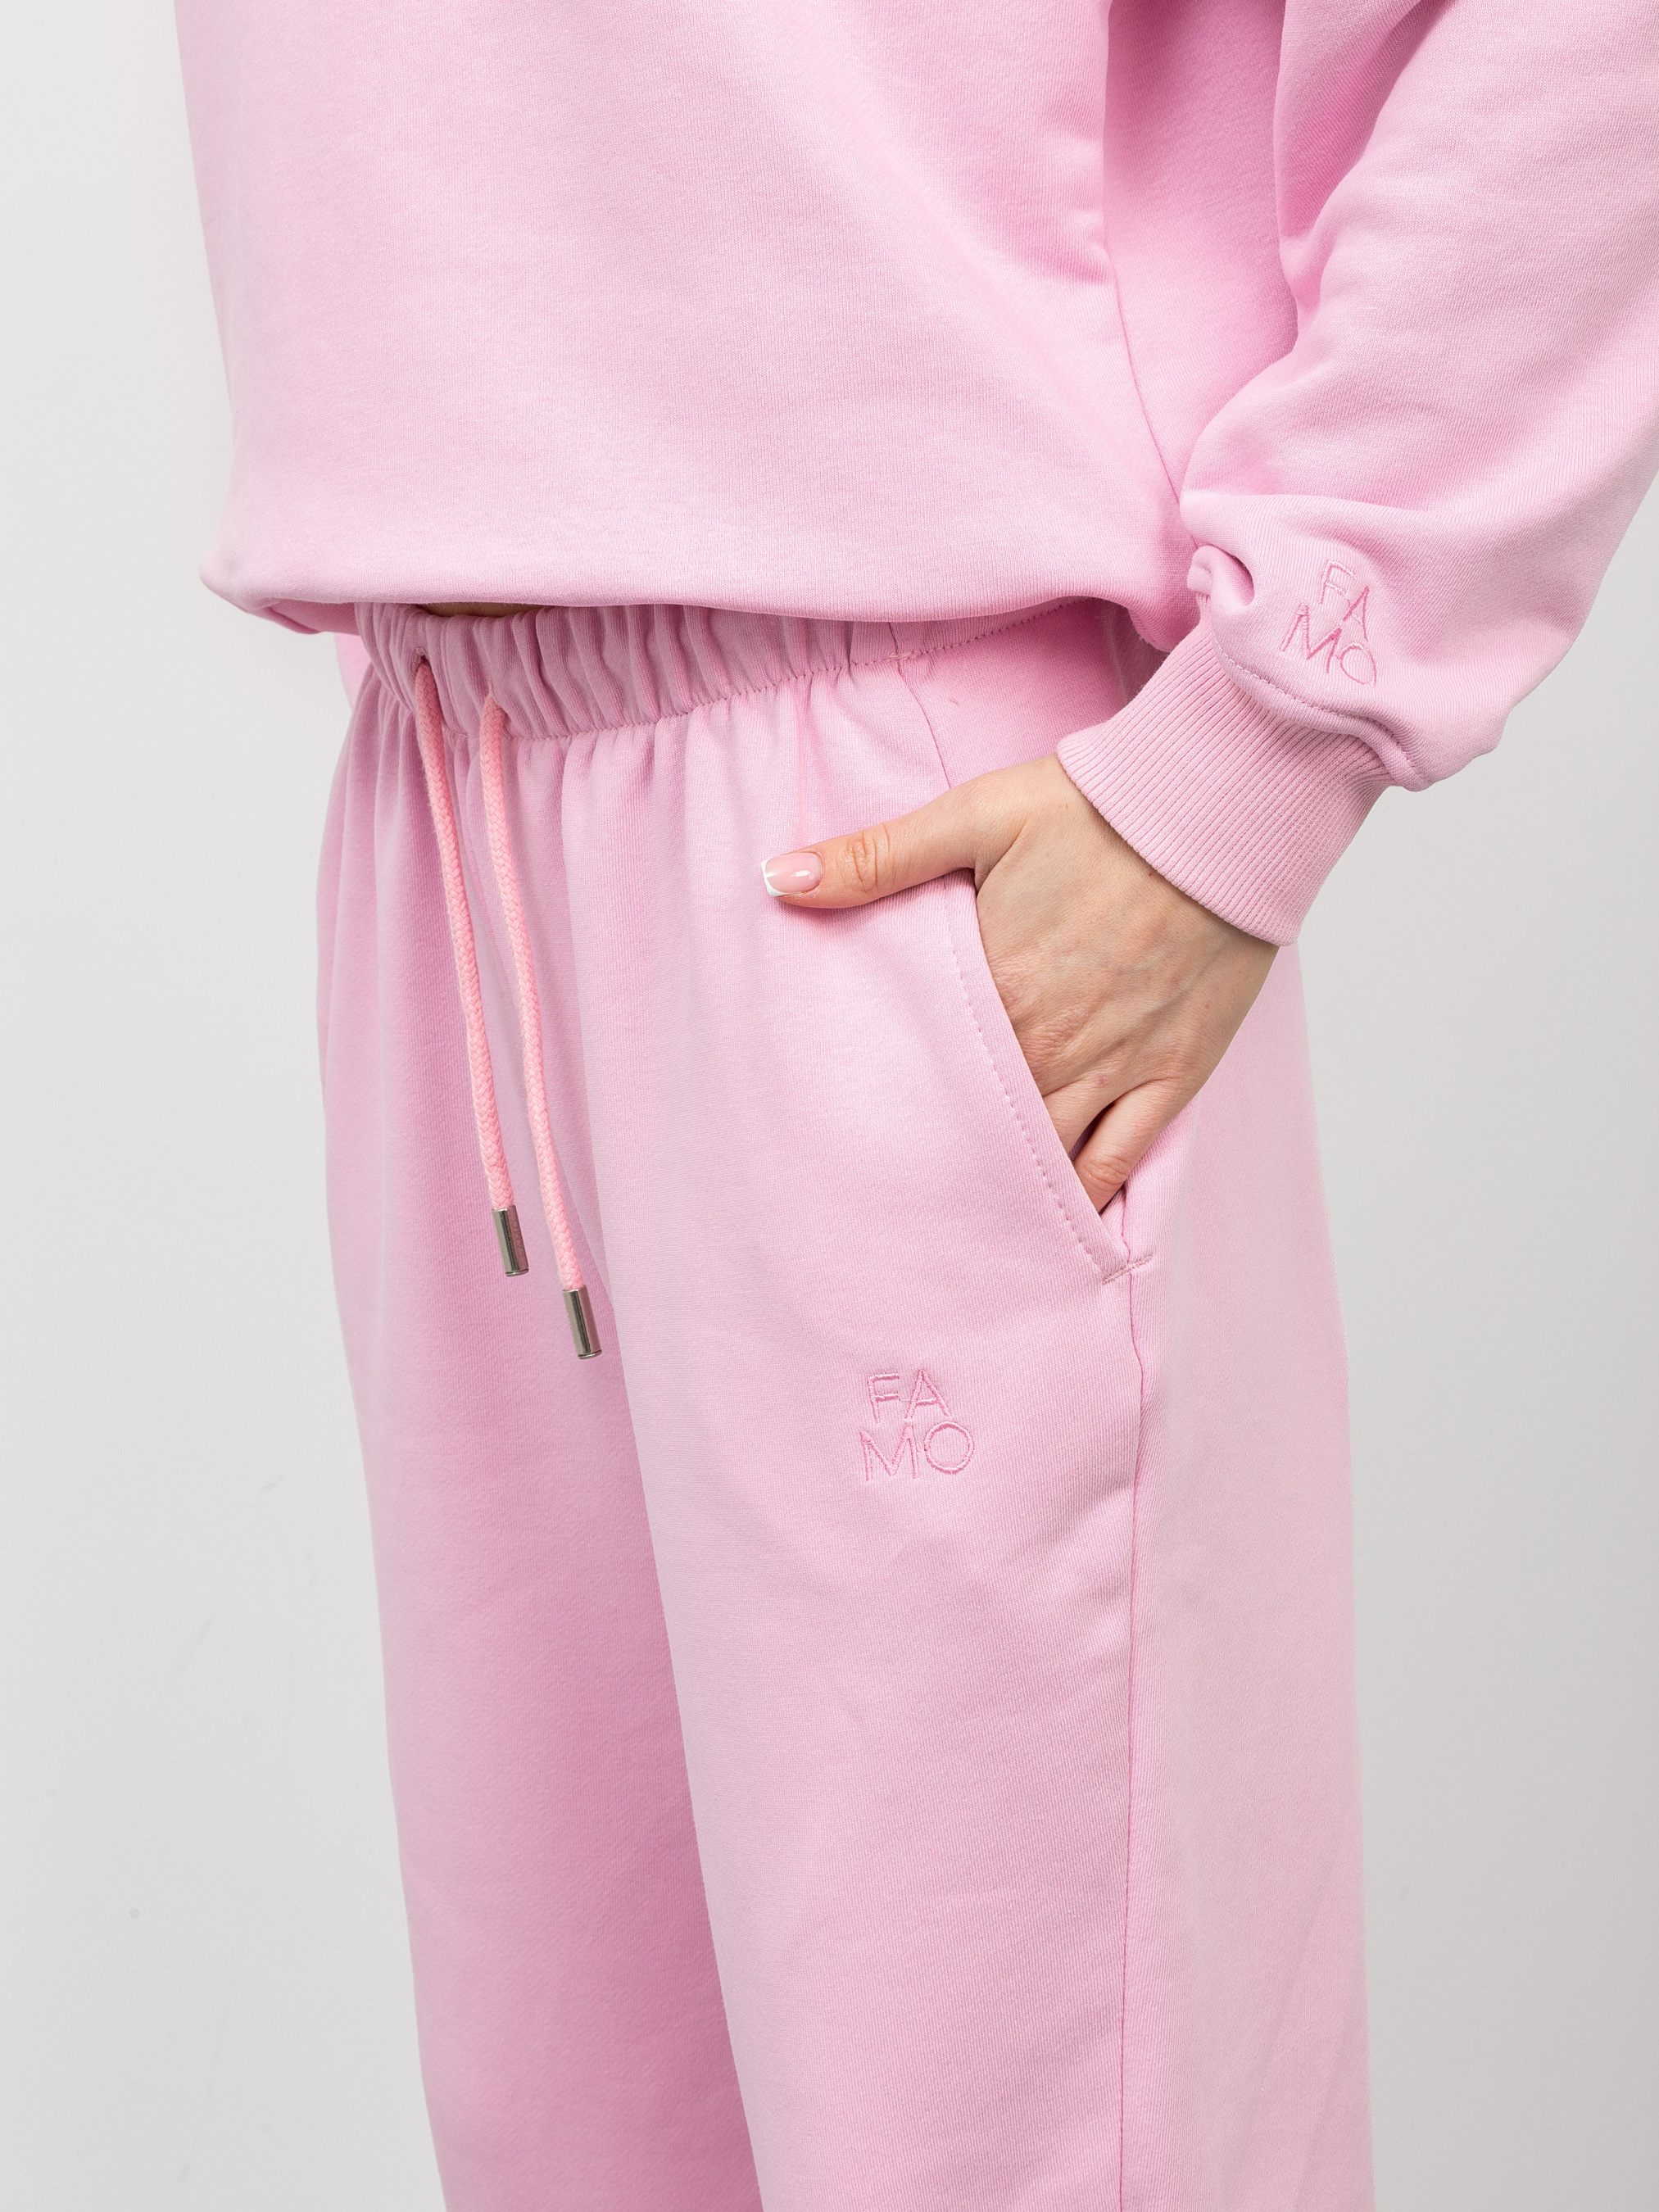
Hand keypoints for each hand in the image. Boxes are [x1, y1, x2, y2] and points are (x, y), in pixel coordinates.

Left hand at [763, 754, 1276, 1208]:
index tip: (847, 1142)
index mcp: (994, 992)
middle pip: (978, 1130)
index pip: (921, 1075)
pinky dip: (1088, 1198)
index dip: (885, 1111)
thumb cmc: (1097, 807)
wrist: (1218, 806)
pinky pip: (1124, 1160)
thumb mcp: (973, 817)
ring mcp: (1116, 1067)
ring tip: (955, 1234)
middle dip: (936, 1164)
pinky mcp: (1175, 1073)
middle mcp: (1051, 1046)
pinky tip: (1054, 1230)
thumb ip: (875, 857)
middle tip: (888, 1212)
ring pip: (1045, 1159)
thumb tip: (776, 879)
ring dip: (1000, 1194)